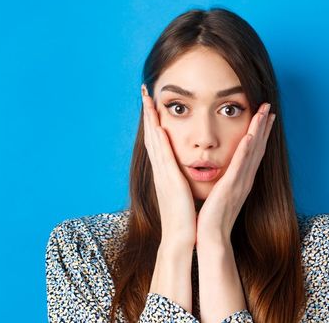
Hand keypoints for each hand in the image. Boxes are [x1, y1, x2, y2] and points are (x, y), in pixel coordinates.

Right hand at [141, 85, 195, 245]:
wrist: (180, 238)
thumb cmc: (184, 219)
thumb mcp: (182, 194)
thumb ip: (180, 181)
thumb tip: (183, 172)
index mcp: (165, 172)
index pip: (157, 141)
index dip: (152, 121)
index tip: (151, 103)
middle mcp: (160, 170)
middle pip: (151, 135)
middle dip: (147, 113)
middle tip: (144, 92)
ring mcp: (162, 174)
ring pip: (154, 140)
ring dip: (151, 119)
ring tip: (148, 99)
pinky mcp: (169, 180)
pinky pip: (163, 156)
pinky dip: (159, 140)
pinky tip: (158, 126)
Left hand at [197, 102, 275, 243]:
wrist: (210, 236)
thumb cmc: (212, 217)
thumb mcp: (220, 193)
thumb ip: (224, 181)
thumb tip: (222, 171)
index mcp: (241, 179)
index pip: (253, 152)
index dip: (260, 133)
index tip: (264, 116)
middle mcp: (245, 179)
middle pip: (258, 147)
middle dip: (263, 126)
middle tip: (269, 107)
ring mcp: (240, 182)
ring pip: (252, 152)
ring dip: (258, 131)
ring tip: (264, 113)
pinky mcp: (231, 187)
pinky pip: (240, 166)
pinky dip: (246, 151)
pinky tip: (249, 136)